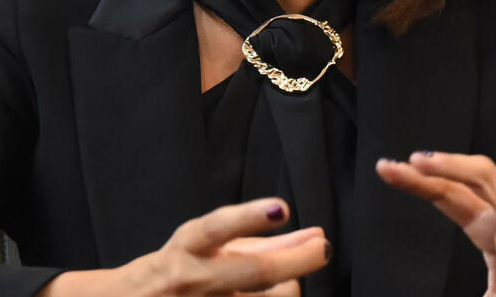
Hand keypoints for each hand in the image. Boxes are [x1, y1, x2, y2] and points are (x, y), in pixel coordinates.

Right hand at [44, 197, 328, 296]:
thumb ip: (256, 241)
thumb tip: (311, 236)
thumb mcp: (205, 247)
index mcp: (187, 251)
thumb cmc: (174, 273)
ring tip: (292, 283)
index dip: (249, 217)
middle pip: (252, 272)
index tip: (280, 209)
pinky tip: (277, 296)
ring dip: (288, 290)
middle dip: (294, 261)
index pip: (217, 229)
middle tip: (321, 248)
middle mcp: (189, 281)